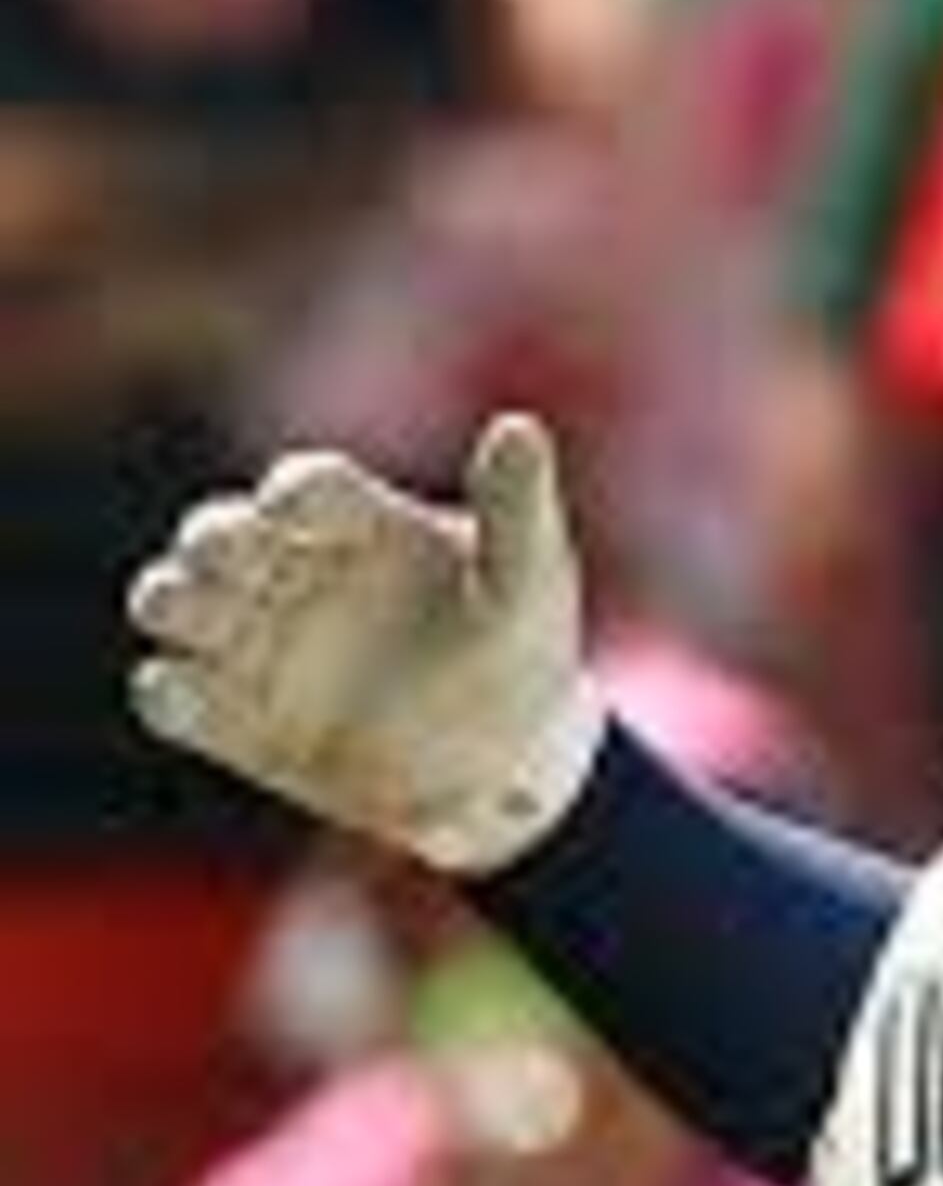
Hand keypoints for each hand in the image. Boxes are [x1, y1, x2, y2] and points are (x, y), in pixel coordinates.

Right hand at [127, 413, 603, 873]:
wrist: (509, 757)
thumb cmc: (521, 647)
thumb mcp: (531, 579)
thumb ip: (516, 508)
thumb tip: (519, 427)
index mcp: (359, 523)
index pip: (312, 488)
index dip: (294, 492)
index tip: (288, 506)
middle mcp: (293, 572)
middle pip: (221, 538)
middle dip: (211, 543)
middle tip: (218, 555)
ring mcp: (258, 643)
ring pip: (177, 605)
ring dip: (169, 600)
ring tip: (182, 609)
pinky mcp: (239, 719)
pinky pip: (177, 701)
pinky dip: (168, 695)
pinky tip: (178, 690)